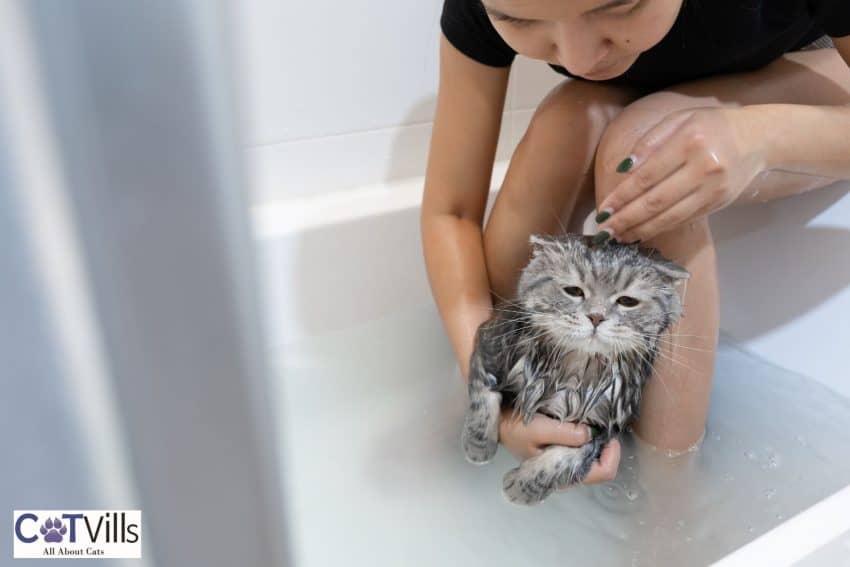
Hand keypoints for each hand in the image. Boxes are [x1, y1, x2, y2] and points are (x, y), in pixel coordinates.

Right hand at [498, 407, 620, 484]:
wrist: (498, 425)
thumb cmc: (516, 429)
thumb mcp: (538, 428)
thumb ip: (565, 433)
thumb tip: (590, 434)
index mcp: (563, 473)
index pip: (603, 473)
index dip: (612, 455)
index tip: (609, 434)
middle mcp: (567, 473)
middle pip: (601, 466)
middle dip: (606, 446)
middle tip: (601, 424)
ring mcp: (565, 465)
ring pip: (594, 458)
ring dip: (597, 441)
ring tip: (591, 422)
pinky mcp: (562, 455)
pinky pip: (584, 450)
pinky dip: (588, 438)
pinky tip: (581, 424)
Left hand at [595, 107, 766, 243]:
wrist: (757, 138)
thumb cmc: (710, 126)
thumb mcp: (678, 120)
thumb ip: (649, 142)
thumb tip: (622, 169)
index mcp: (689, 141)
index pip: (647, 176)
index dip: (622, 196)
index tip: (603, 210)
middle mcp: (703, 167)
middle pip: (656, 200)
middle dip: (626, 219)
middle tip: (604, 232)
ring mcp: (713, 189)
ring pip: (669, 216)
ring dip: (640, 229)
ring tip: (618, 236)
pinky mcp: (718, 203)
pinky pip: (682, 219)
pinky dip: (659, 228)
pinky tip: (641, 232)